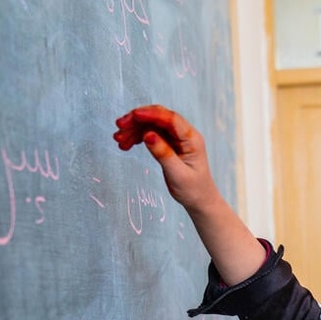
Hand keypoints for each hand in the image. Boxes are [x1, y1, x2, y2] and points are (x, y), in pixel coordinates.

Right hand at [112, 105, 264, 284]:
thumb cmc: (195, 193)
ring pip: (151, 127)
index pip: (168, 117)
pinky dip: (137, 138)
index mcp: (191, 139)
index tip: (130, 117)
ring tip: (116, 138)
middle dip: (135, 120)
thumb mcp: (178, 177)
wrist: (204, 205)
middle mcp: (185, 136)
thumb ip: (163, 155)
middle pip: (157, 118)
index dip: (148, 113)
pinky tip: (124, 145)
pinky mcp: (171, 148)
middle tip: (117, 129)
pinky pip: (151, 136)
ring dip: (133, 130)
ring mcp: (177, 141)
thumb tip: (149, 135)